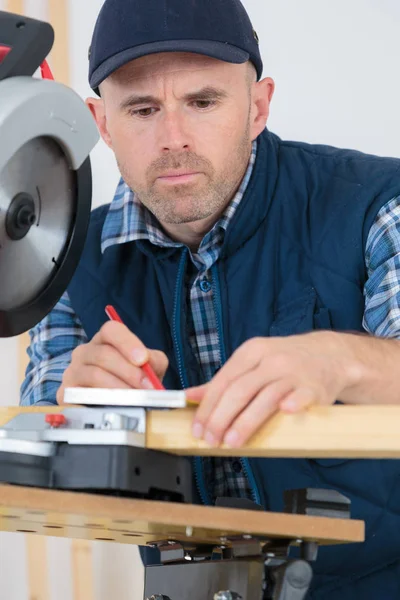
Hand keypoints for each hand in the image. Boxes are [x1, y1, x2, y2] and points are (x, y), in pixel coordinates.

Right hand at [56, 321, 167, 403]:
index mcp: (105, 340)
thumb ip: (154, 361)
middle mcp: (85, 352)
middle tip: (146, 387)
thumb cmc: (131, 383)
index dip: (127, 343)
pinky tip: (115, 406)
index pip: (111, 330)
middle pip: (104, 354)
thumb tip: (150, 364)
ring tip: (135, 398)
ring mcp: (73, 371)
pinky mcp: (66, 393)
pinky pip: (83, 395)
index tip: (143, 359)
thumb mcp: (149, 368)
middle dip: (129, 372)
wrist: (115, 408)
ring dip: (119, 388)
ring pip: (95, 374)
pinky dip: (103, 401)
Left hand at [187, 332, 356, 447]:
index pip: (223, 381)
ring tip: (232, 442)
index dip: (208, 407)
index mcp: (252, 352)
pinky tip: (284, 413)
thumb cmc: (285, 361)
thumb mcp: (252, 362)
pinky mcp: (314, 387)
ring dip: (246, 422)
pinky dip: (293, 403)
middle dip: (221, 418)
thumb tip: (190, 396)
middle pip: (239, 390)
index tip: (198, 428)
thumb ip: (223, 381)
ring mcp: (294, 373)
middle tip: (211, 439)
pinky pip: (301, 395)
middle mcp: (271, 360)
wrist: (329, 354)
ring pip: (265, 397)